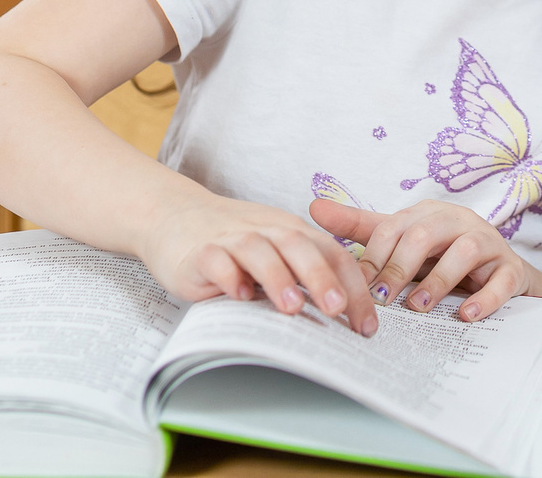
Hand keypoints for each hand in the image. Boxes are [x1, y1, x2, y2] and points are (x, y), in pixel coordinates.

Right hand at [137, 190, 375, 332]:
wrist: (175, 216)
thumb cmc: (235, 242)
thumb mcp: (275, 253)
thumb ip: (302, 277)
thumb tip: (343, 320)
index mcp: (292, 232)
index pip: (332, 254)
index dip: (353, 288)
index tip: (366, 325)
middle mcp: (266, 231)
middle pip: (299, 246)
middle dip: (321, 278)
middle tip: (338, 309)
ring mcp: (232, 239)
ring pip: (259, 251)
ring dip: (278, 278)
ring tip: (292, 308)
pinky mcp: (200, 252)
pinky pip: (216, 260)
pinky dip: (229, 276)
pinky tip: (240, 295)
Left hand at [309, 198, 541, 322]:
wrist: (502, 274)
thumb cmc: (443, 256)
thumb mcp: (403, 240)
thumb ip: (361, 228)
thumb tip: (314, 207)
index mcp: (428, 214)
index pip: (393, 228)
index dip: (372, 257)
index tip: (355, 288)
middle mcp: (459, 221)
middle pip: (426, 234)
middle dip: (399, 268)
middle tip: (381, 300)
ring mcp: (489, 243)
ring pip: (465, 251)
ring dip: (438, 281)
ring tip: (417, 307)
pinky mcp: (511, 268)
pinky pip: (502, 279)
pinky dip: (485, 298)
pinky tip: (466, 316)